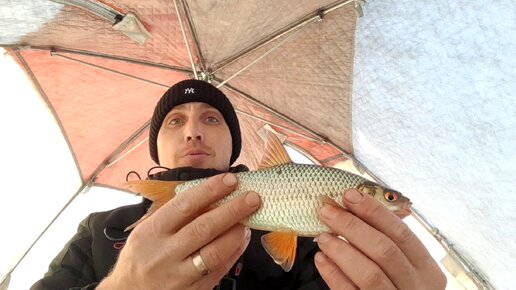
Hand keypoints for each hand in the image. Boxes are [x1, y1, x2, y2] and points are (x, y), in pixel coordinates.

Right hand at [97, 173, 260, 289]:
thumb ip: (174, 215)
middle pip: (204, 228)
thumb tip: (211, 195)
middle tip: (252, 197)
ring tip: (248, 220)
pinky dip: (233, 253)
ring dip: (236, 233)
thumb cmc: (141, 257)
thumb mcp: (147, 231)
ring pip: (215, 253)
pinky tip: (241, 240)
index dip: (210, 191)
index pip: (185, 205)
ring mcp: (178, 276)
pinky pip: (218, 270)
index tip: (230, 180)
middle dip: (232, 210)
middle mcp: (164, 254)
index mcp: (151, 232)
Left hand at [315, 189, 445, 289]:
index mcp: (426, 269)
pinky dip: (333, 274)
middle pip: (384, 250)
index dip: (375, 211)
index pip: (402, 233)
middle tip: (327, 211)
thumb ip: (388, 243)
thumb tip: (355, 207)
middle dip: (353, 226)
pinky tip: (321, 259)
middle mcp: (416, 286)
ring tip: (322, 236)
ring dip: (342, 250)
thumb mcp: (404, 268)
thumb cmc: (397, 287)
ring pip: (370, 273)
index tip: (350, 195)